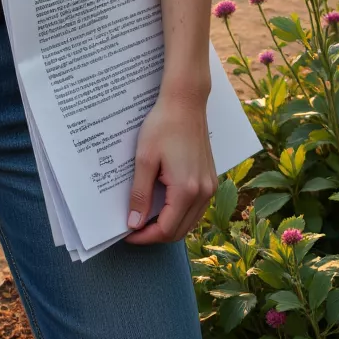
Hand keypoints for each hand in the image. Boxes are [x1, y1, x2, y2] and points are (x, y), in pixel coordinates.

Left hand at [125, 91, 216, 245]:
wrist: (186, 102)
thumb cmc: (163, 125)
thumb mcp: (145, 159)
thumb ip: (140, 194)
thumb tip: (134, 223)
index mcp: (187, 190)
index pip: (166, 229)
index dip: (145, 236)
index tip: (128, 234)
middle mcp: (204, 193)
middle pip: (180, 231)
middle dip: (156, 234)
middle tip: (134, 227)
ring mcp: (210, 186)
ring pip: (190, 222)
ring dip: (169, 225)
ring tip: (146, 217)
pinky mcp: (211, 179)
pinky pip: (196, 208)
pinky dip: (180, 214)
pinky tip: (164, 204)